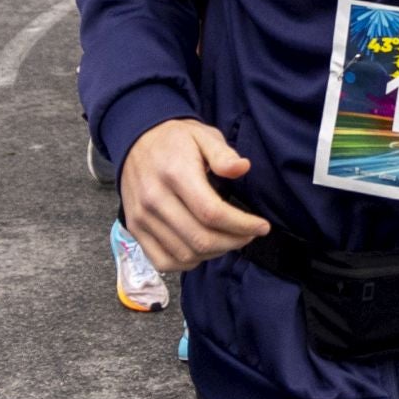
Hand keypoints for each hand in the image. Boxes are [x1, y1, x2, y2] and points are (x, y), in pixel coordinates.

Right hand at [118, 118, 270, 271]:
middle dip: (233, 242)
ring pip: (185, 253)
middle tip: (249, 235)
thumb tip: (243, 168)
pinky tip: (204, 250)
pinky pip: (163, 261)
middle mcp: (155, 199)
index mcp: (175, 174)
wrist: (136, 142)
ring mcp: (142, 218)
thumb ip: (223, 154)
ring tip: (230, 240)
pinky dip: (188, 262)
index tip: (262, 226)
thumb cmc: (176, 140)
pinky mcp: (135, 229)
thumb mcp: (203, 135)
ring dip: (214, 253)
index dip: (242, 225)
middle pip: (200, 238)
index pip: (212, 213)